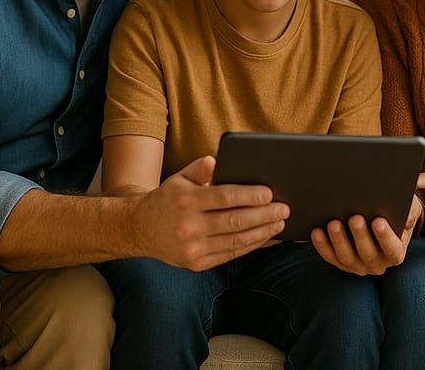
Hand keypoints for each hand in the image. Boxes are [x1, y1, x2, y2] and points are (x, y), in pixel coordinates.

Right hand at [133, 156, 288, 270]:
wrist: (140, 229)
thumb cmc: (168, 199)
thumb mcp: (179, 177)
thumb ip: (201, 168)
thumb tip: (219, 162)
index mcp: (186, 201)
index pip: (224, 197)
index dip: (249, 196)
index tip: (270, 193)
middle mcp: (189, 226)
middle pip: (234, 221)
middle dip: (264, 215)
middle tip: (284, 208)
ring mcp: (193, 248)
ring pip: (236, 241)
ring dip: (262, 232)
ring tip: (280, 222)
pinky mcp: (197, 263)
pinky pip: (230, 254)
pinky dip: (251, 246)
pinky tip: (265, 236)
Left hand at [310, 194, 422, 274]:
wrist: (381, 218)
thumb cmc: (397, 211)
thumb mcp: (410, 209)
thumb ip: (411, 211)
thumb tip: (406, 211)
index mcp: (396, 253)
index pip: (392, 248)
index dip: (385, 236)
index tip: (379, 221)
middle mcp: (377, 264)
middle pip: (367, 253)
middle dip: (360, 236)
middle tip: (355, 218)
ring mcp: (357, 265)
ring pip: (346, 257)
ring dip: (339, 241)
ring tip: (333, 223)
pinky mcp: (340, 262)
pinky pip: (330, 256)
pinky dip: (322, 245)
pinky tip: (317, 231)